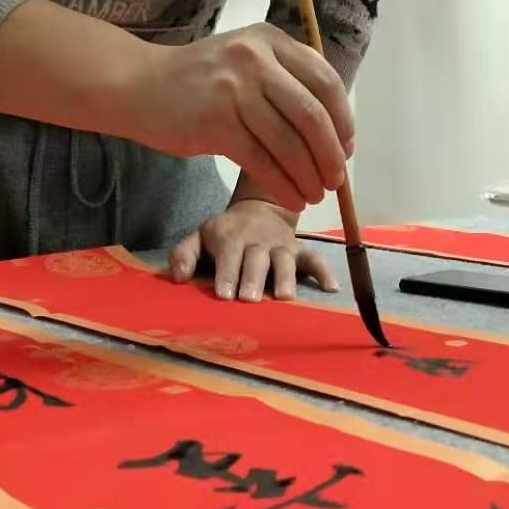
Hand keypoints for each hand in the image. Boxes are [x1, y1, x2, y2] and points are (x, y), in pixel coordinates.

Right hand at [121, 23, 353, 213]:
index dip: (343, 120)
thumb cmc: (199, 79)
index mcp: (270, 40)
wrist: (138, 85)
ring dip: (308, 176)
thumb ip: (285, 78)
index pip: (325, 81)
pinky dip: (282, 185)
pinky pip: (261, 161)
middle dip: (330, 155)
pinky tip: (291, 198)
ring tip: (314, 196)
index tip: (346, 148)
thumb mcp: (245, 58)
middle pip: (312, 115)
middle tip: (335, 180)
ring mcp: (234, 89)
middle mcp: (255, 58)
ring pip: (288, 142)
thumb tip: (335, 127)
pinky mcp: (214, 122)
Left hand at [168, 200, 339, 300]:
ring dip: (285, 277)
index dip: (226, 273)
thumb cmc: (225, 232)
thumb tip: (178, 277)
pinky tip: (331, 288)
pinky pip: (315, 258)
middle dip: (253, 278)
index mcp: (231, 236)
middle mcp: (258, 240)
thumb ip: (184, 254)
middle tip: (250, 299)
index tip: (224, 294)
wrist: (260, 208)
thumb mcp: (200, 236)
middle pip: (257, 258)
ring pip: (285, 260)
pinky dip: (324, 271)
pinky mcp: (301, 250)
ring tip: (285, 297)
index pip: (228, 254)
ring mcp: (282, 245)